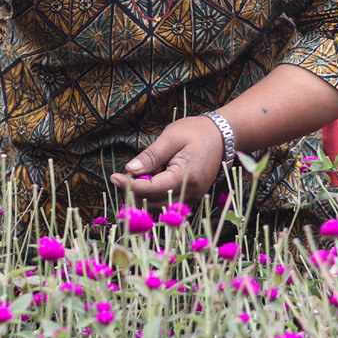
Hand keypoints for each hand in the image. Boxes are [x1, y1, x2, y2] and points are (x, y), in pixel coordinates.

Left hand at [109, 115, 224, 212]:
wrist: (223, 136)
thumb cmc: (197, 132)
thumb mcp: (171, 138)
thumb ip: (151, 156)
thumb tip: (130, 169)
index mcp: (185, 177)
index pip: (151, 189)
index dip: (130, 185)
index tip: (114, 177)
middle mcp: (190, 192)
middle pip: (154, 201)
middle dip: (135, 191)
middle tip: (122, 176)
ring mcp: (192, 197)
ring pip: (160, 205)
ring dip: (144, 195)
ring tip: (135, 177)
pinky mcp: (191, 196)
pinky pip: (168, 201)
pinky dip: (154, 195)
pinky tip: (149, 180)